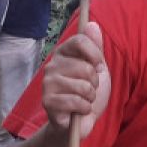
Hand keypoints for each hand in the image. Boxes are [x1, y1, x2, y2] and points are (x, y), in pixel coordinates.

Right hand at [40, 21, 109, 137]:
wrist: (79, 122)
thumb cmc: (87, 93)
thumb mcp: (97, 68)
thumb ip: (95, 47)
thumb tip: (92, 24)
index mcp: (63, 53)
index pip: (79, 41)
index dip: (95, 54)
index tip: (99, 66)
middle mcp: (52, 65)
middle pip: (85, 66)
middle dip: (95, 82)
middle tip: (88, 89)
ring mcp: (48, 83)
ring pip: (83, 86)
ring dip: (90, 97)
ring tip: (83, 100)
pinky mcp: (47, 101)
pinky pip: (76, 102)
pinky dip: (84, 109)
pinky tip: (78, 110)